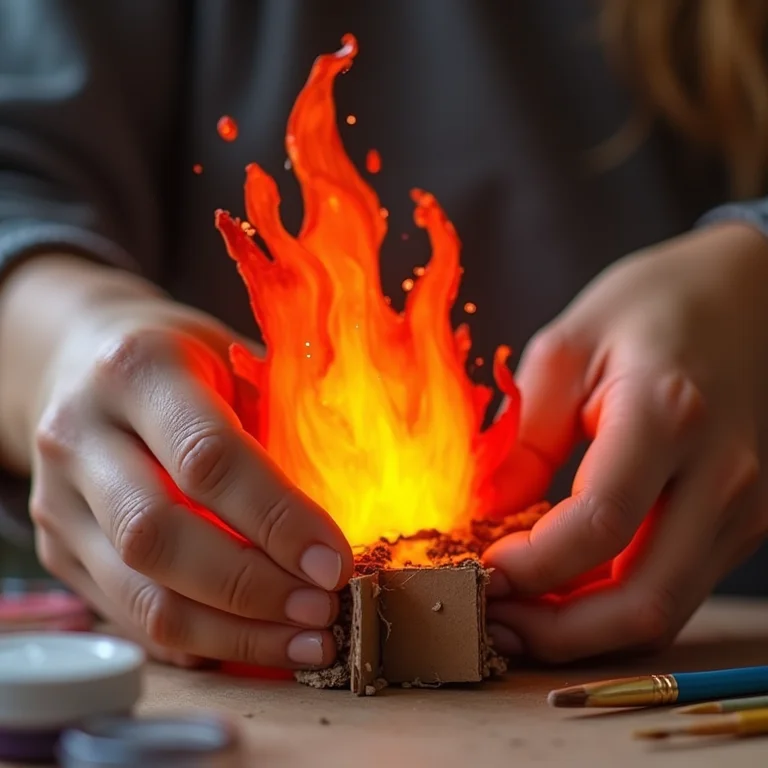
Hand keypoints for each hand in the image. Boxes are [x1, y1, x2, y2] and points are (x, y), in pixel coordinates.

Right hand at [18, 263, 351, 667]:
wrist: (86, 364)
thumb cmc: (184, 360)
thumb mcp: (233, 359)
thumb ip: (277, 420)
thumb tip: (353, 509)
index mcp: (137, 370)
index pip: (207, 458)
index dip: (277, 518)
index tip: (333, 563)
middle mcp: (80, 435)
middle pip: (157, 535)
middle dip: (252, 587)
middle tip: (322, 610)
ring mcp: (56, 500)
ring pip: (138, 593)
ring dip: (231, 631)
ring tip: (303, 639)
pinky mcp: (56, 551)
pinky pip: (128, 615)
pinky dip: (198, 639)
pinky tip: (252, 641)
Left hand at [484, 222, 767, 661]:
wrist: (745, 293)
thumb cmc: (650, 305)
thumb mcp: (566, 348)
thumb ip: (525, 438)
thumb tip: (485, 516)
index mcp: (667, 415)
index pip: (598, 525)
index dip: (530, 565)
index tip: (480, 568)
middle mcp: (721, 473)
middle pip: (644, 600)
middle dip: (557, 632)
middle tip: (494, 621)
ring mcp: (744, 504)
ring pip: (664, 608)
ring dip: (585, 627)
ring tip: (518, 610)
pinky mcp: (743, 517)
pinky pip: (675, 585)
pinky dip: (615, 601)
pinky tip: (565, 584)